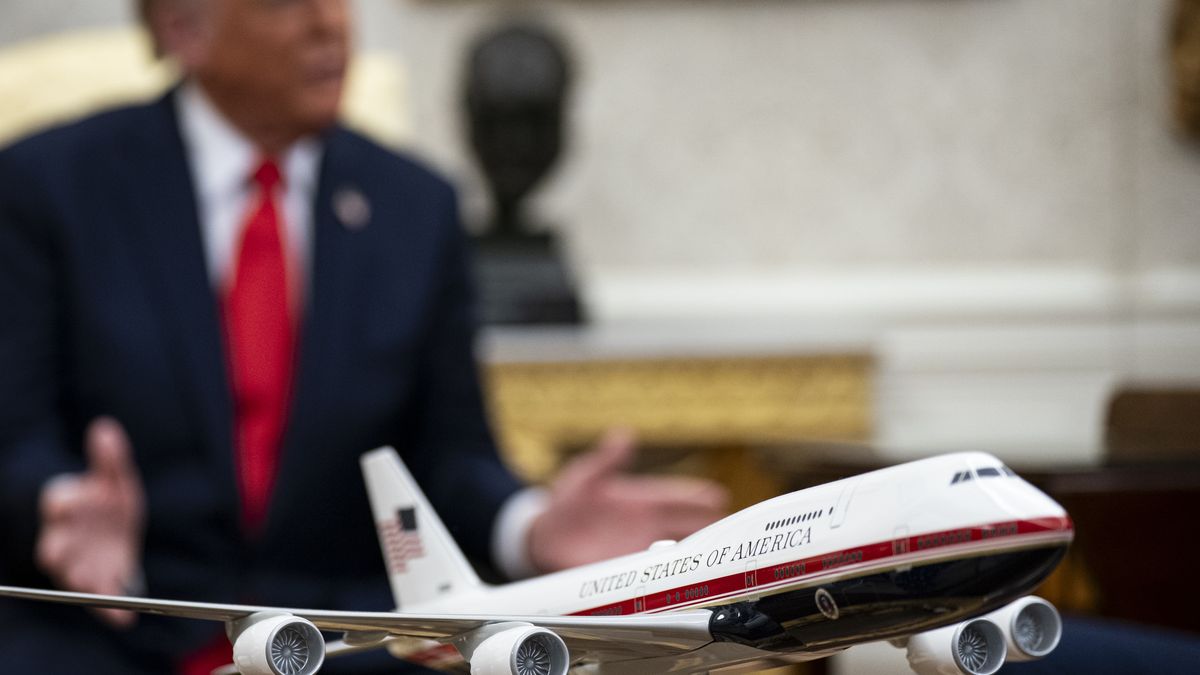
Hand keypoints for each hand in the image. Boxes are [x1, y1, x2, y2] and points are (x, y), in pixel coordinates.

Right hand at [36, 417, 144, 627]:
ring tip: (88, 585)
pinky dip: (107, 610)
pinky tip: (124, 619)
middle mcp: (64, 537)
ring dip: (79, 581)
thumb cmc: (106, 500)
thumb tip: (106, 428)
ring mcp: (76, 562)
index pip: (58, 502)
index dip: (64, 502)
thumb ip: (110, 458)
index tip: (71, 500)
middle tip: (60, 555)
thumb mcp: (113, 478)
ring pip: (70, 575)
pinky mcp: (94, 580)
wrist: (111, 528)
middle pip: (53, 546)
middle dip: (58, 551)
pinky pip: (96, 598)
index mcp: (67, 505)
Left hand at [527, 428, 728, 572]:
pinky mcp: (625, 571)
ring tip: (717, 558)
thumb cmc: (568, 502)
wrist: (545, 537)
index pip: (677, 497)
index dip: (698, 497)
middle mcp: (647, 526)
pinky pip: (652, 576)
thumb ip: (606, 459)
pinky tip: (682, 583)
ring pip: (676, 552)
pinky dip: (668, 578)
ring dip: (694, 556)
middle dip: (709, 528)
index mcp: (643, 500)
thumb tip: (624, 434)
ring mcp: (638, 549)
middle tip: (733, 531)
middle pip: (686, 527)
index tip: (719, 496)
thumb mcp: (586, 476)